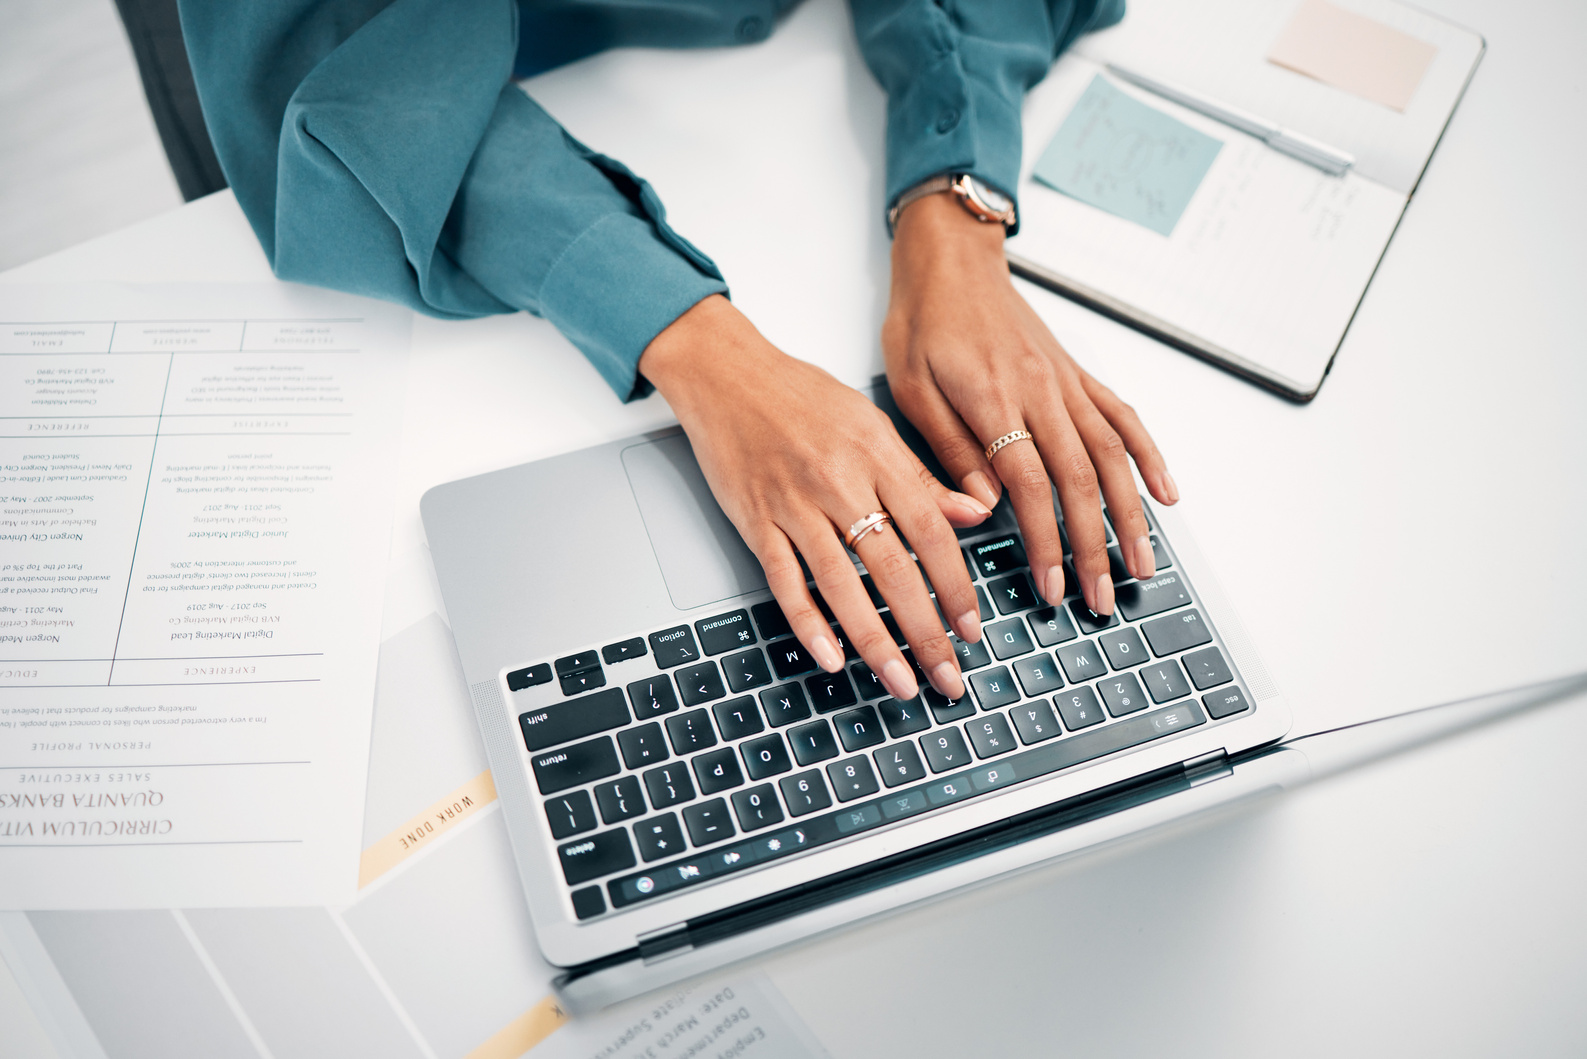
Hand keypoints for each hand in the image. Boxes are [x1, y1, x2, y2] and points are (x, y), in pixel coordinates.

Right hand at [639, 294, 990, 701]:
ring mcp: (794, 504)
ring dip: (876, 642)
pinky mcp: (755, 520)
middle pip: (894, 568)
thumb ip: (921, 475)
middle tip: (948, 676)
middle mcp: (839, 481)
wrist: (726, 373)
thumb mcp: (873, 423)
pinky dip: (808, 622)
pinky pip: (784, 580)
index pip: (931, 531)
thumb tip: (975, 513)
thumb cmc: (800, 394)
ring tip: (901, 682)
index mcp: (877, 454)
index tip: (972, 626)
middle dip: (926, 630)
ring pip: (843, 584)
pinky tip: (830, 656)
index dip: (956, 584)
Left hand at [884, 192, 1178, 616]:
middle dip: (1096, 546)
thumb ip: (950, 447)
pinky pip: (1122, 416)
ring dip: (1131, 515)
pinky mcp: (1076, 374)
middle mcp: (1041, 392)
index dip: (1046, 541)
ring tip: (1142, 564)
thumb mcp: (910, 387)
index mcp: (995, 399)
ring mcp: (1065, 383)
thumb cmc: (923, 321)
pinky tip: (1165, 493)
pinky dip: (1149, 455)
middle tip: (1102, 597)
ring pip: (1112, 455)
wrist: (951, 260)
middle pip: (1081, 480)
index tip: (1052, 586)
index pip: (1030, 485)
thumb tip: (985, 506)